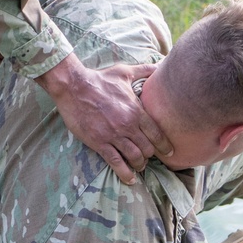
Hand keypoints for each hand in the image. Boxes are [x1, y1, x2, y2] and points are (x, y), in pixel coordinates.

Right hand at [35, 53, 171, 184]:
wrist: (73, 86)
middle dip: (150, 156)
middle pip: (148, 149)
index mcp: (136, 110)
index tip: (169, 152)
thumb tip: (161, 64)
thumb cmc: (99, 79)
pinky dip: (125, 173)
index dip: (165, 146)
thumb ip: (144, 70)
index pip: (157, 134)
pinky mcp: (99, 143)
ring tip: (139, 166)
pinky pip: (116, 163)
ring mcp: (113, 136)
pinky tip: (130, 179)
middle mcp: (128, 125)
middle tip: (149, 157)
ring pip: (135, 158)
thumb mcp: (124, 72)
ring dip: (139, 165)